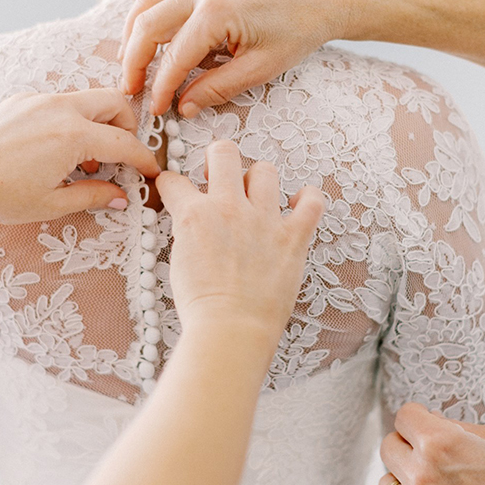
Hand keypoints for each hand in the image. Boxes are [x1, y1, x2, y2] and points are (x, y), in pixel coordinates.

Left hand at [0, 89, 159, 222]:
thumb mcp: (51, 203)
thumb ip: (93, 195)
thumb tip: (120, 197)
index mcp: (72, 135)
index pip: (125, 143)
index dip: (143, 159)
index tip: (150, 172)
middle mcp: (60, 109)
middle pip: (114, 102)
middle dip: (127, 126)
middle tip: (122, 154)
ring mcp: (39, 100)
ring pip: (87, 100)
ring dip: (98, 124)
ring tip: (85, 160)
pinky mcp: (22, 100)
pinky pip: (60, 103)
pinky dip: (71, 121)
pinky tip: (56, 151)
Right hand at [119, 0, 357, 116]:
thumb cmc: (300, 29)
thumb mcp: (262, 68)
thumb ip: (218, 88)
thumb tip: (184, 106)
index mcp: (218, 12)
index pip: (174, 57)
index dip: (160, 88)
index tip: (155, 110)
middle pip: (147, 25)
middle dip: (133, 61)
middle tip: (129, 90)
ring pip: (147, 2)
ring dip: (134, 34)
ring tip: (131, 65)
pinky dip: (149, 15)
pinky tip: (151, 39)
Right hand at [156, 140, 324, 340]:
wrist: (230, 331)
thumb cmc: (203, 307)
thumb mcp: (178, 261)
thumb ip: (187, 232)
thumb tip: (192, 220)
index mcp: (194, 215)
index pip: (174, 181)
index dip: (171, 184)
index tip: (176, 190)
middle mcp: (228, 208)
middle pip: (224, 153)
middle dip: (217, 159)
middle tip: (216, 177)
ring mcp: (263, 220)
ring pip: (265, 170)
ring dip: (257, 179)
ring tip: (255, 195)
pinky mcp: (292, 237)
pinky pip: (312, 201)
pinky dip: (308, 198)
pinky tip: (297, 205)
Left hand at [379, 403, 484, 484]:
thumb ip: (452, 425)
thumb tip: (428, 418)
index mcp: (437, 442)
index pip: (403, 417)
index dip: (415, 419)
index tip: (421, 425)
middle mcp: (421, 472)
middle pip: (388, 447)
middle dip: (405, 447)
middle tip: (423, 456)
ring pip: (386, 483)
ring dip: (402, 481)